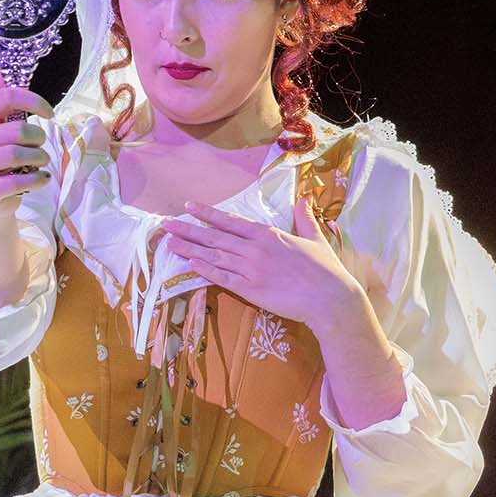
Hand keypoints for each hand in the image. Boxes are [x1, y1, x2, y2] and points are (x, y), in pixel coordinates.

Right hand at [0, 73, 54, 214]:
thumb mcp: (0, 127)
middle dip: (38, 137)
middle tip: (42, 145)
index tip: (50, 113)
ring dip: (38, 158)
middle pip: (16, 129)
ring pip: (16, 154)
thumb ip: (4, 101)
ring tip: (41, 161)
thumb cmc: (1, 158)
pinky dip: (36, 180)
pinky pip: (16, 181)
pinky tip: (41, 179)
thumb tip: (2, 68)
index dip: (34, 101)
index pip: (6, 97)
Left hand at [161, 198, 362, 330]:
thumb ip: (304, 218)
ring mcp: (250, 269)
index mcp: (268, 235)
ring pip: (214, 257)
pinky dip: (205, 270)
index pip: (230, 221)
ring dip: (190, 249)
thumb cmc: (325, 269)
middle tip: (165, 224)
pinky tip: (189, 264)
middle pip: (214, 238)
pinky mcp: (250, 290)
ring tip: (169, 243)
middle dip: (188, 230)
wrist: (329, 298)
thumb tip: (304, 198)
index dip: (208, 214)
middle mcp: (255, 249)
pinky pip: (222, 278)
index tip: (189, 207)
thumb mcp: (315, 238)